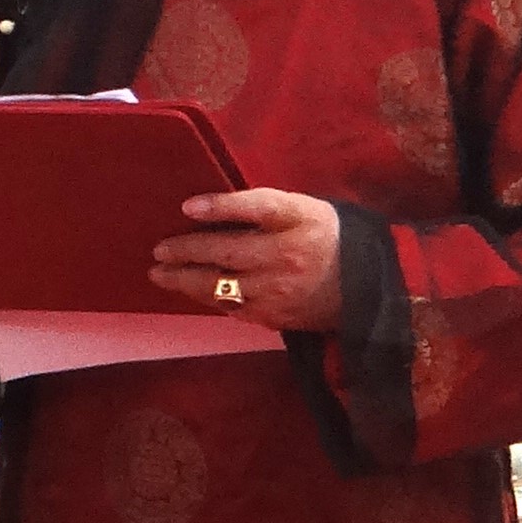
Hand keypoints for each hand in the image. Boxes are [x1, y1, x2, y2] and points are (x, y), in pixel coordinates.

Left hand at [148, 189, 344, 330]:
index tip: (187, 206)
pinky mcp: (274, 315)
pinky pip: (231, 307)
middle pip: (228, 251)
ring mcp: (278, 289)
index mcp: (297, 219)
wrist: (363, 285)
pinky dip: (207, 297)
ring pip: (222, 286)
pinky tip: (189, 290)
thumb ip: (264, 207)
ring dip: (185, 280)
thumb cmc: (324, 236)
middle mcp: (286, 255)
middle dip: (187, 251)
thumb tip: (212, 207)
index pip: (258, 207)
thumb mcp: (304, 208)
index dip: (222, 206)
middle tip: (158, 250)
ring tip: (159, 274)